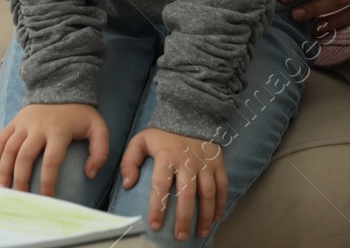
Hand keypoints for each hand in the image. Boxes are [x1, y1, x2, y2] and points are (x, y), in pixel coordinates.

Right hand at [0, 101, 108, 196]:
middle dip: (20, 180)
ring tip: (4, 189)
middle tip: (20, 198)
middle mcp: (38, 127)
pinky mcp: (15, 120)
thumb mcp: (98, 128)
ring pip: (9, 149)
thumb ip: (100, 151)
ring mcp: (24, 123)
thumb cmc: (80, 114)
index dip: (47, 183)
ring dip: (4, 170)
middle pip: (24, 157)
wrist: (62, 86)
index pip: (51, 162)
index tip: (46, 200)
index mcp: (59, 131)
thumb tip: (89, 174)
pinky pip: (1, 139)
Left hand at [120, 126, 227, 241]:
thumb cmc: (164, 134)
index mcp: (167, 156)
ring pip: (207, 192)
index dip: (157, 207)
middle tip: (179, 236)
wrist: (191, 114)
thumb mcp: (141, 141)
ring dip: (205, 215)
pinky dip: (220, 203)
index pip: (160, 185)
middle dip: (183, 217)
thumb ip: (129, 161)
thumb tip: (128, 184)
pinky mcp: (218, 163)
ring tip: (200, 233)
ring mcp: (205, 162)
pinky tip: (215, 218)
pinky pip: (222, 186)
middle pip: (186, 193)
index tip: (155, 225)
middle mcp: (187, 161)